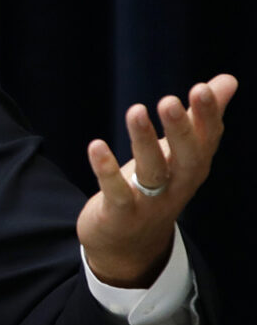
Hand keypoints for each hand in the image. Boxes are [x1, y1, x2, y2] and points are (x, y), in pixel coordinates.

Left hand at [78, 74, 236, 287]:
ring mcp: (150, 202)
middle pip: (186, 157)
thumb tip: (228, 80)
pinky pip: (116, 193)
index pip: (207, 139)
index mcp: (193, 166)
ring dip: (143, 141)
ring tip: (135, 110)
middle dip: (180, 129)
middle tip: (169, 100)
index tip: (203, 88)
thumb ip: (202, 117)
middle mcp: (178, 184)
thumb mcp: (181, 152)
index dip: (207, 116)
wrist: (131, 244)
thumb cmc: (158, 186)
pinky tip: (95, 145)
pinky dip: (106, 170)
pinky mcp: (120, 214)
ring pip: (152, 172)